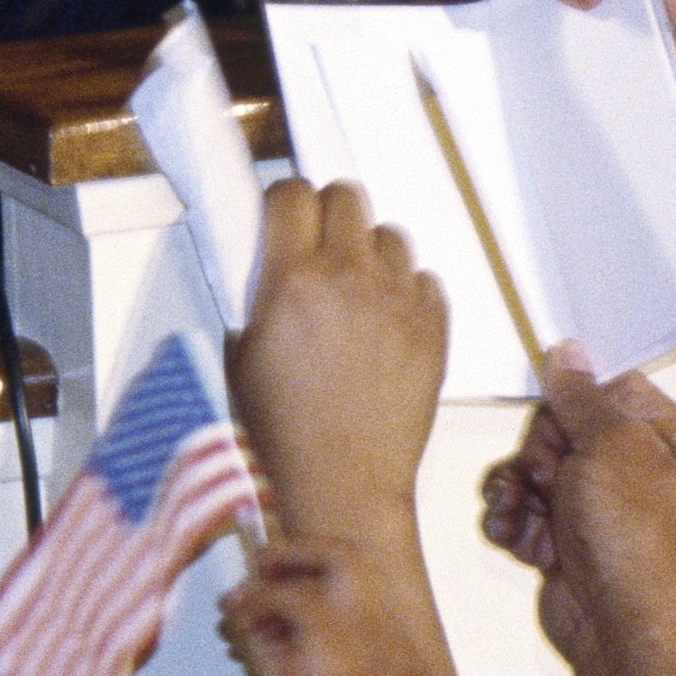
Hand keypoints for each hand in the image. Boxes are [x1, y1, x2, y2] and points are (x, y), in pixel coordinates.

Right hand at [226, 179, 446, 550]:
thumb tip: (270, 267)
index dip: (284, 199)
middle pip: (346, 196)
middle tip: (320, 242)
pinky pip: (424, 279)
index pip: (292, 193)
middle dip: (328, 211)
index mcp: (291, 281)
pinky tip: (387, 319)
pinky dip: (406, 289)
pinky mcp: (434, 327)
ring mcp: (397, 300)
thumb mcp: (241, 357)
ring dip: (370, 251)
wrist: (344, 482)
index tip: (283, 213)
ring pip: (390, 235)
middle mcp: (348, 278)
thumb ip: (259, 298)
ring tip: (357, 287)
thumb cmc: (287, 431)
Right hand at [477, 352, 675, 675]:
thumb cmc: (637, 546)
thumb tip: (569, 354)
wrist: (619, 629)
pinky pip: (518, 508)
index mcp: (659, 433)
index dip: (568, 402)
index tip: (560, 425)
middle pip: (553, 426)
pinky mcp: (563, 535)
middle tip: (551, 480)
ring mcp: (594, 502)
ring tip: (530, 517)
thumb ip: (583, 395)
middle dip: (535, 455)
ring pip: (527, 468)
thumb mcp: (611, 446)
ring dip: (517, 492)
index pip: (599, 385)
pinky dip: (513, 523)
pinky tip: (526, 542)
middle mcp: (629, 464)